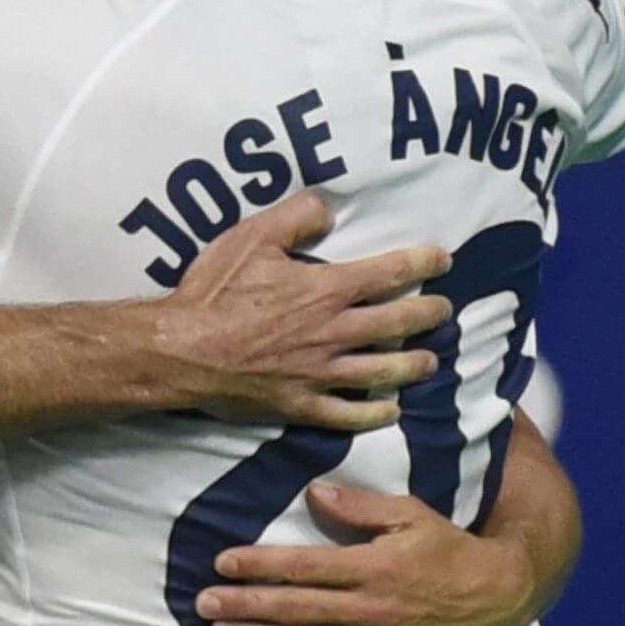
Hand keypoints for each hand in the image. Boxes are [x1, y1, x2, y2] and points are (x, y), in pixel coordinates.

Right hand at [162, 192, 447, 430]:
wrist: (180, 351)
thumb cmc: (214, 292)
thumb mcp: (251, 238)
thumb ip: (295, 217)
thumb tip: (328, 212)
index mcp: (325, 290)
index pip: (389, 273)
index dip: (422, 263)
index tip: (442, 259)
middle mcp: (333, 332)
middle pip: (397, 324)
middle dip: (428, 315)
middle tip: (444, 312)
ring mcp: (319, 373)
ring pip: (382, 371)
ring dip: (413, 365)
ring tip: (430, 362)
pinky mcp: (300, 404)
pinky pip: (348, 414)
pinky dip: (374, 414)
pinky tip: (391, 411)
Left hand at [195, 480, 533, 625]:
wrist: (496, 597)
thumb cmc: (448, 548)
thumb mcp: (412, 513)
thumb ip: (361, 505)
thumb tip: (314, 492)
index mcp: (374, 568)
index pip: (303, 567)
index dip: (259, 565)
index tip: (223, 561)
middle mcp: (370, 609)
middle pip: (294, 609)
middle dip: (244, 604)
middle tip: (203, 602)